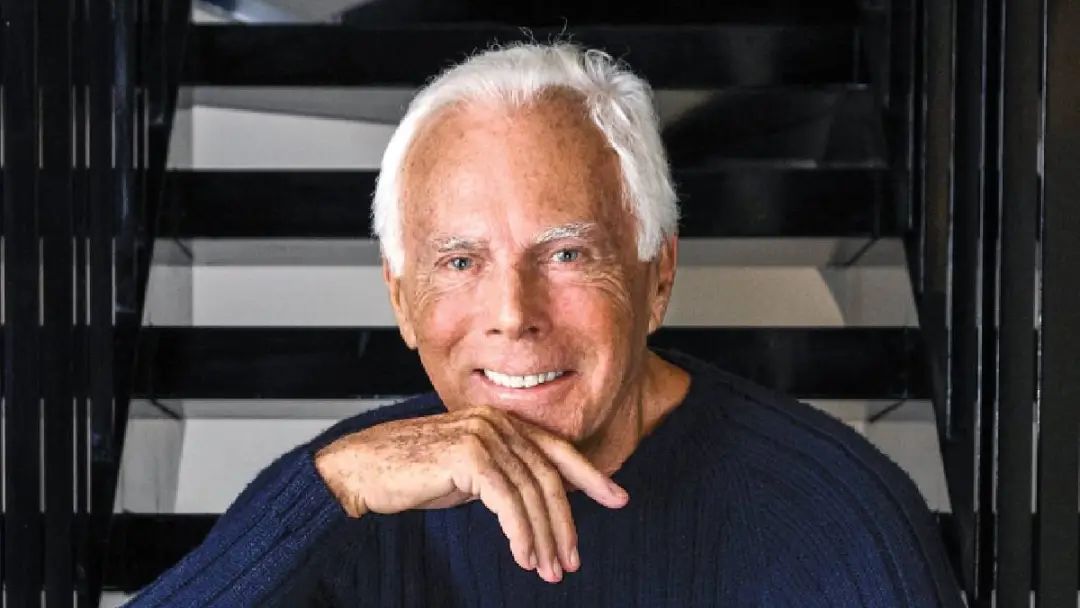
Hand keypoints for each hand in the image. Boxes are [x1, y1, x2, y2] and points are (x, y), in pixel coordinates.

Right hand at [314, 405, 628, 582]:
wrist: (363, 470)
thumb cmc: (411, 474)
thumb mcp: (470, 474)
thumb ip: (505, 477)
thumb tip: (541, 502)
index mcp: (501, 421)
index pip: (557, 450)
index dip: (591, 476)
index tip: (618, 498)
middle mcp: (497, 422)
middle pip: (549, 476)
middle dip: (565, 522)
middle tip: (572, 560)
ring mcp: (484, 435)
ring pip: (531, 493)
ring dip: (543, 537)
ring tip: (548, 570)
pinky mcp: (469, 455)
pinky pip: (508, 501)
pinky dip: (521, 533)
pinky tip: (524, 556)